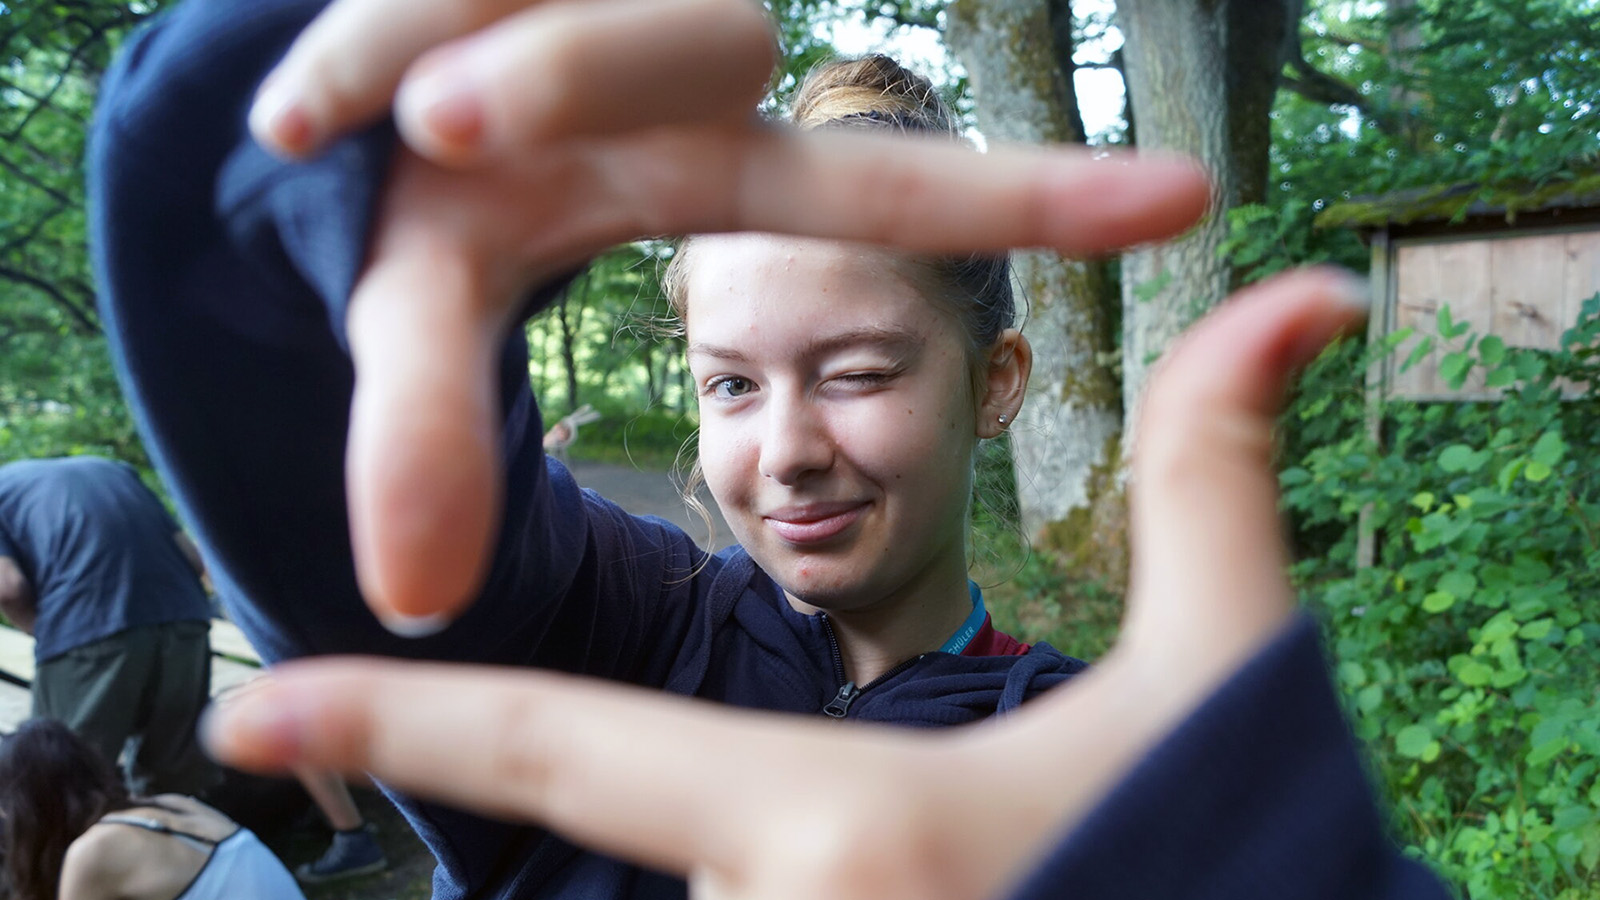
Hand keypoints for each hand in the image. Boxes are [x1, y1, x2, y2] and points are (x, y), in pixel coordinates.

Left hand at [206, 268, 1367, 899]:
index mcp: (840, 820)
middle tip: (823, 836)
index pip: (565, 744)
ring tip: (922, 866)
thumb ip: (1217, 471)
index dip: (403, 715)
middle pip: (663, 856)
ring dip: (764, 884)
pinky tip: (889, 888)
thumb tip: (1310, 288)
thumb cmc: (1243, 851)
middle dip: (714, 829)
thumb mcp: (1224, 666)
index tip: (256, 714)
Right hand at [249, 0, 1212, 626]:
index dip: (1035, 192)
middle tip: (444, 136)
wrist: (328, 108)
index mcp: (713, 164)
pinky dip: (361, 37)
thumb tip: (404, 598)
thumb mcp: (423, 329)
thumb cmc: (423, 218)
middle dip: (561, 72)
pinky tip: (305, 107)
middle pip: (684, 36)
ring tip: (333, 117)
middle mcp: (671, 66)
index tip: (1186, 201)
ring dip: (432, 32)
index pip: (886, 181)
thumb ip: (431, 440)